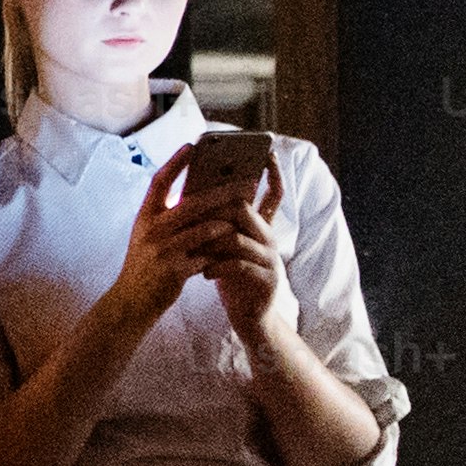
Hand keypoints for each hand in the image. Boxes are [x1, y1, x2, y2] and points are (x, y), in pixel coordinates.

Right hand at [95, 151, 249, 338]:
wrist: (130, 301)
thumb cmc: (145, 265)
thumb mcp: (148, 235)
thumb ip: (167, 216)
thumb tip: (198, 196)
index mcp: (145, 216)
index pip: (158, 182)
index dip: (175, 163)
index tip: (192, 145)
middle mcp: (151, 229)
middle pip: (192, 203)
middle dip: (223, 191)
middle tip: (247, 183)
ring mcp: (162, 250)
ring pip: (203, 229)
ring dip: (227, 222)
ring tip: (245, 215)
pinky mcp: (174, 271)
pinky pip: (206, 256)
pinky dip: (221, 251)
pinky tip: (234, 247)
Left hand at [192, 164, 298, 351]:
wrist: (249, 314)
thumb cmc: (232, 274)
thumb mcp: (226, 244)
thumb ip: (219, 220)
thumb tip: (195, 191)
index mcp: (260, 225)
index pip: (273, 192)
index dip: (272, 173)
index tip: (265, 152)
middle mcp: (269, 237)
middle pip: (245, 210)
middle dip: (216, 206)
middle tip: (192, 206)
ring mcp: (270, 258)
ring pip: (238, 238)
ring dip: (210, 240)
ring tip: (192, 247)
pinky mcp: (265, 279)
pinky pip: (238, 265)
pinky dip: (217, 266)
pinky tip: (203, 272)